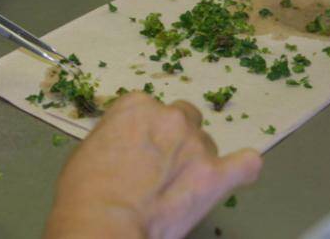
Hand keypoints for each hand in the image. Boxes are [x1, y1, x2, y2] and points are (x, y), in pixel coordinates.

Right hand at [44, 93, 262, 238]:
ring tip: (181, 187)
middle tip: (162, 166)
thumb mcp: (90, 148)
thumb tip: (130, 142)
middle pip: (184, 119)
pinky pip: (245, 164)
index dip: (145, 131)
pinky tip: (235, 173)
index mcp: (138, 105)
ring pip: (205, 143)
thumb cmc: (84, 190)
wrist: (101, 223)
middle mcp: (170, 117)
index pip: (150, 109)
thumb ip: (117, 135)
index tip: (139, 149)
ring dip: (197, 159)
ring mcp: (196, 143)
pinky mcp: (215, 174)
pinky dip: (241, 168)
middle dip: (175, 137)